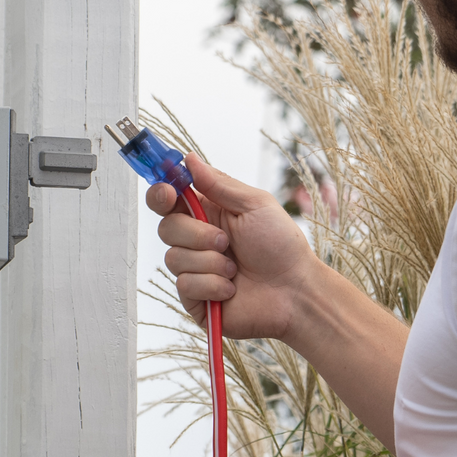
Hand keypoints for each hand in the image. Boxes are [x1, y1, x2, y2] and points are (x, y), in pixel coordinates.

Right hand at [149, 155, 319, 341]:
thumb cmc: (281, 246)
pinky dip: (212, 285)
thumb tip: (190, 159)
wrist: (295, 290)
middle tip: (225, 241)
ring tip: (235, 268)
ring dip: (209, 262)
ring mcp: (195, 270)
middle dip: (196, 233)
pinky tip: (232, 289)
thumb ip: (220, 184)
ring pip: (174, 258)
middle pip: (166, 228)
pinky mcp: (196, 298)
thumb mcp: (255, 205)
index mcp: (208, 214)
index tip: (168, 192)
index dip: (161, 193)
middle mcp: (197, 241)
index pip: (169, 200)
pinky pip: (185, 285)